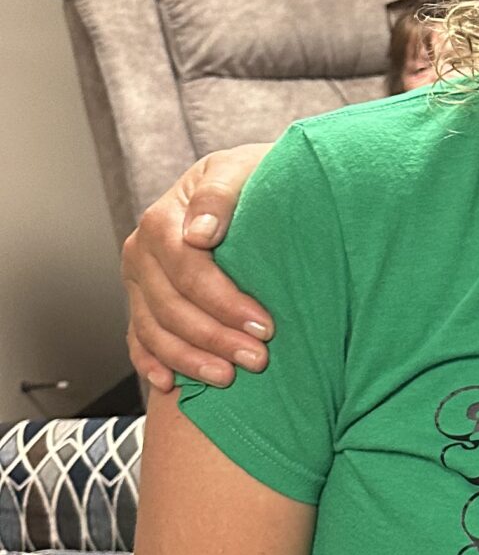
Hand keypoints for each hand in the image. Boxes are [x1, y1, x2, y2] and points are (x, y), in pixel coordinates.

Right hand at [122, 146, 273, 390]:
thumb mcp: (240, 170)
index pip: (188, 271)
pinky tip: (171, 384)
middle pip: (171, 308)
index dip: (225, 303)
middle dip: (214, 338)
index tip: (264, 326)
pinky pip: (139, 340)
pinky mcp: (143, 303)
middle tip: (257, 359)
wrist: (246, 185)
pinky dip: (152, 364)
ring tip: (228, 378)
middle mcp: (142, 254)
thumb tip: (199, 232)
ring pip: (154, 331)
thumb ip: (220, 194)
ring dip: (189, 360)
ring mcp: (139, 282)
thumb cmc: (250, 179)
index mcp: (163, 221)